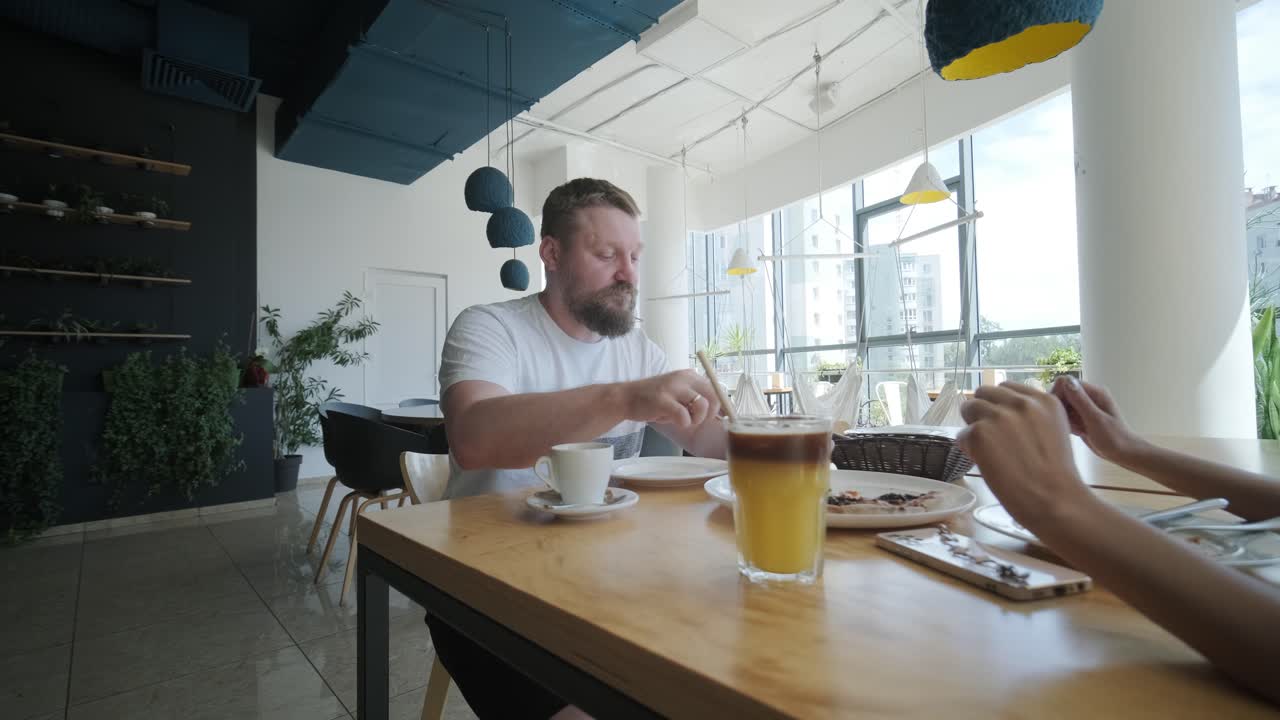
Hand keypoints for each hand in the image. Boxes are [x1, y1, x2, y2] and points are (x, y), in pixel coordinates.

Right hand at [621, 370, 721, 427]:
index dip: (722, 406)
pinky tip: (675, 421)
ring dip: (696, 419)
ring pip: (702, 405)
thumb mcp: (678, 394)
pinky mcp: (663, 400)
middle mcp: (684, 378)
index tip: (722, 417)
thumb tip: (722, 413)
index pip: (716, 389)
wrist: (626, 398)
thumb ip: (697, 399)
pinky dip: (683, 423)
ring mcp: (673, 388)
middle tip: (697, 419)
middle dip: (711, 414)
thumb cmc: (655, 400)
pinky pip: (684, 416)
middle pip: (714, 396)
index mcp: (690, 375)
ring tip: (684, 420)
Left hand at [957, 382, 1090, 528]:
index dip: (1001, 405)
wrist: (1054, 499)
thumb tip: (1001, 411)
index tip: (1002, 423)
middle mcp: (1021, 402)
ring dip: (974, 427)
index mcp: (1044, 400)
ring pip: (969, 408)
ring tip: (988, 451)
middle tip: (990, 436)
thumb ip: (1031, 416)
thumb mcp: (1053, 431)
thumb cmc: (1055, 475)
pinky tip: (986, 463)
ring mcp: (998, 416)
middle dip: (984, 411)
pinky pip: (962, 435)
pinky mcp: (979, 433)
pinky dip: (968, 449)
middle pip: (985, 393)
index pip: (1008, 388)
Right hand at [1050, 377, 1140, 462]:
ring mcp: (1085, 408)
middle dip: (1061, 408)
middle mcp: (1089, 397)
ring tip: (1076, 429)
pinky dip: (1067, 424)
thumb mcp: (1096, 419)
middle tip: (1069, 423)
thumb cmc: (1113, 437)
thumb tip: (1066, 380)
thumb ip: (1080, 400)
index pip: (1065, 382)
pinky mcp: (1081, 418)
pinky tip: (1077, 432)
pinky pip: (1066, 416)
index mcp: (1094, 392)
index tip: (1061, 411)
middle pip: (1062, 394)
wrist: (1123, 454)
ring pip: (1063, 406)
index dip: (1059, 394)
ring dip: (1064, 417)